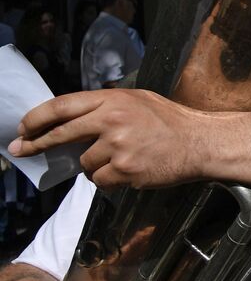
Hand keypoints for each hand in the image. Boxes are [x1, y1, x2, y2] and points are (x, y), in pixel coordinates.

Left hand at [9, 89, 212, 189]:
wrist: (200, 143)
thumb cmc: (170, 122)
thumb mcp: (137, 100)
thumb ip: (105, 105)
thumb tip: (69, 120)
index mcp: (113, 99)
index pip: (61, 106)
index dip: (36, 118)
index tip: (23, 128)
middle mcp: (112, 120)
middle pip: (61, 134)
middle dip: (36, 144)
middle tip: (21, 150)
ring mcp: (118, 147)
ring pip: (84, 163)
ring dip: (94, 165)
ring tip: (119, 160)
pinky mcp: (125, 171)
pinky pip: (100, 180)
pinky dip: (108, 180)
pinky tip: (127, 172)